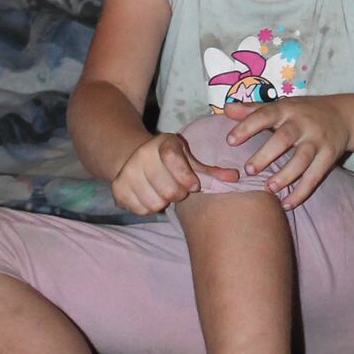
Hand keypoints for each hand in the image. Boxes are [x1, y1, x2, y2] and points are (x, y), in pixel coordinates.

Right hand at [112, 132, 238, 214]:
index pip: (175, 161)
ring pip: (155, 203)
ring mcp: (127, 171)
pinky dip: (148, 208)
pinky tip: (149, 195)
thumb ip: (212, 172)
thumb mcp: (191, 160)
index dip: (187, 177)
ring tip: (163, 191)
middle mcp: (142, 154)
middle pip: (169, 190)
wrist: (132, 157)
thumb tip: (235, 177)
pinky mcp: (117, 188)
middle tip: (177, 188)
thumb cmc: (171, 162)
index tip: (194, 185)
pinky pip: (141, 210)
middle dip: (178, 194)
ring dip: (163, 202)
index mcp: (163, 143)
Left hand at [223, 98, 350, 209]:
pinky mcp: (329, 156)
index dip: (247, 126)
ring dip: (286, 175)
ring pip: (302, 159)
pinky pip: (315, 177)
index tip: (230, 141)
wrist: (344, 116)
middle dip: (266, 154)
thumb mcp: (281, 106)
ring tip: (269, 189)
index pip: (265, 115)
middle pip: (285, 138)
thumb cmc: (303, 112)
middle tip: (249, 171)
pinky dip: (302, 192)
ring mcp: (317, 140)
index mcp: (287, 109)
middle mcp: (302, 124)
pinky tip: (287, 204)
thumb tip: (226, 109)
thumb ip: (253, 110)